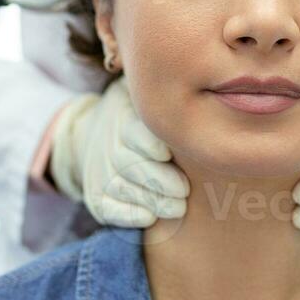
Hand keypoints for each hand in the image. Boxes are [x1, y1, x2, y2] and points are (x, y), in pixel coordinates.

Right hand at [49, 78, 188, 227]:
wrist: (98, 133)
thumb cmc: (144, 113)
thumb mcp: (147, 94)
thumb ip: (169, 95)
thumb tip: (203, 83)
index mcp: (124, 116)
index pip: (133, 131)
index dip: (149, 143)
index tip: (167, 153)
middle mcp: (108, 143)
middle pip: (130, 164)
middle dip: (158, 179)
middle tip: (183, 189)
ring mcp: (100, 171)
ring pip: (122, 189)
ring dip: (150, 200)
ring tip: (177, 207)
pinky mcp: (97, 197)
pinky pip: (109, 209)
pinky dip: (129, 215)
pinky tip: (150, 217)